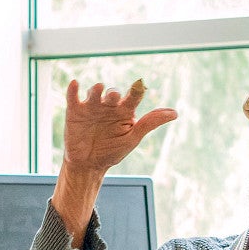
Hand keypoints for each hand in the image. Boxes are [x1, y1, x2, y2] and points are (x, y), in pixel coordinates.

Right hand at [62, 78, 176, 172]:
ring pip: (94, 92)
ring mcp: (92, 107)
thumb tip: (175, 113)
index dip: (136, 90)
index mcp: (125, 110)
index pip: (133, 96)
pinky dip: (73, 89)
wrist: (88, 165)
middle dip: (113, 93)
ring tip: (98, 89)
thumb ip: (150, 123)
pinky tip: (75, 84)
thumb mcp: (133, 138)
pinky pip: (73, 97)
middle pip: (113, 93)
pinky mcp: (75, 111)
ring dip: (96, 89)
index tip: (139, 87)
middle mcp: (109, 105)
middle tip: (114, 97)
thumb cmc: (112, 151)